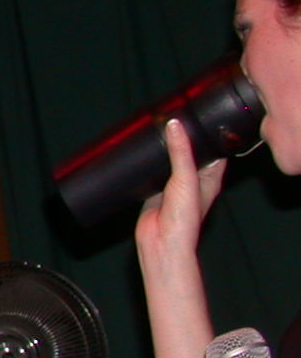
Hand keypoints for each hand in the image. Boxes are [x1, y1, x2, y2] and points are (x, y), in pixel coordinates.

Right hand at [135, 119, 225, 267]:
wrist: (162, 242)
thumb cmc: (184, 218)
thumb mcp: (185, 178)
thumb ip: (180, 152)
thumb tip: (174, 125)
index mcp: (210, 177)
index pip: (214, 149)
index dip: (209, 133)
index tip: (200, 115)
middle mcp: (194, 180)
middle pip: (190, 152)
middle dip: (183, 137)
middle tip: (173, 117)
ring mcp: (174, 185)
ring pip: (170, 161)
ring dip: (165, 149)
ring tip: (156, 129)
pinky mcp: (155, 191)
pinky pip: (153, 172)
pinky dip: (149, 162)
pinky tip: (142, 153)